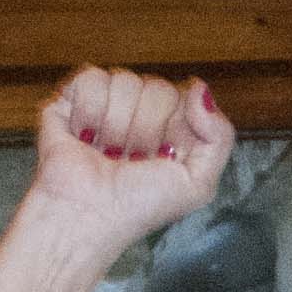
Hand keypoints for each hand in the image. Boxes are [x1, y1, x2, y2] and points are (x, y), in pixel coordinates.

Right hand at [26, 67, 236, 253]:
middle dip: (145, 130)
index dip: (175, 125)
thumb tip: (199, 88)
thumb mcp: (198, 184)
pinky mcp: (71, 98)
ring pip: (124, 80)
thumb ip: (220, 137)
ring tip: (107, 153)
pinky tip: (84, 136)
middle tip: (131, 160)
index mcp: (173, 129)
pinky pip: (92, 77)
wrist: (86, 215)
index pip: (185, 97)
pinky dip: (89, 112)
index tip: (163, 156)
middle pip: (157, 87)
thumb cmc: (138, 208)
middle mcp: (141, 114)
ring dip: (116, 125)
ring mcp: (107, 104)